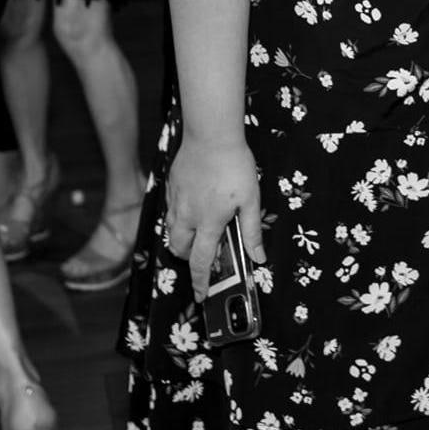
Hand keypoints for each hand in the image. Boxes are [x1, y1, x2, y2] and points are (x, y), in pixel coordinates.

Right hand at [164, 132, 265, 302]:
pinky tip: (191, 208)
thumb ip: (252, 230)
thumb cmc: (235, 165)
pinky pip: (170, 211)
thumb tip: (259, 257)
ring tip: (198, 233)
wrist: (211, 134)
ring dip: (182, 240)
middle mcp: (187, 216)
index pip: (201, 261)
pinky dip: (177, 219)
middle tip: (202, 256)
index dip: (201, 282)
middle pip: (179, 249)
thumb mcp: (251, 199)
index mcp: (209, 222)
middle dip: (188, 259)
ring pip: (171, 231)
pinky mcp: (171, 187)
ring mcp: (176, 201)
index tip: (201, 295)